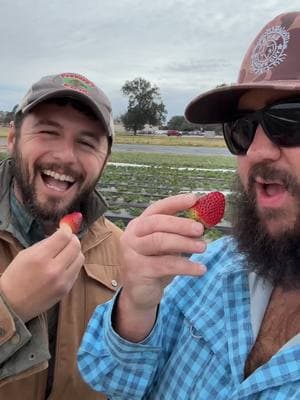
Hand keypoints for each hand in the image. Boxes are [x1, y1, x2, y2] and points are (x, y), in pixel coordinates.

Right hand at [0, 228, 83, 321]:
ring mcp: (62, 281)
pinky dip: (73, 265)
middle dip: (72, 239)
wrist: (11, 304)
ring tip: (65, 253)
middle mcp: (54, 269)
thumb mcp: (26, 254)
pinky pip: (77, 271)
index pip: (64, 236)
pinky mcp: (66, 290)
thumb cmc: (16, 276)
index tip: (64, 228)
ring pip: (80, 258)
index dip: (66, 229)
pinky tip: (63, 266)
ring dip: (75, 252)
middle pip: (76, 246)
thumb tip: (63, 232)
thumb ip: (46, 242)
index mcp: (40, 257)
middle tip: (66, 239)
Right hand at [116, 193, 206, 340]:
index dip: (175, 202)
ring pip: (159, 241)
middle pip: (157, 223)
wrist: (139, 294)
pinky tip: (200, 269)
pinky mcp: (137, 270)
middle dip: (181, 224)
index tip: (194, 199)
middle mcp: (132, 235)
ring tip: (203, 247)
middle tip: (200, 229)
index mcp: (139, 224)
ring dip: (184, 243)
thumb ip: (181, 234)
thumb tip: (206, 222)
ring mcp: (131, 252)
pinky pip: (165, 265)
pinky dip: (186, 266)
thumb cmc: (156, 265)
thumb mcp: (169, 247)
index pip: (157, 208)